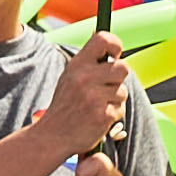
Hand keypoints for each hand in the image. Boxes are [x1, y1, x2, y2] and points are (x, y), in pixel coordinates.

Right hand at [50, 32, 135, 148]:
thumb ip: (89, 62)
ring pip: (123, 91)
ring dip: (115, 99)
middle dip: (119, 79)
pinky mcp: (102, 116)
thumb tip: (108, 43)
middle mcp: (85, 78)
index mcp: (77, 65)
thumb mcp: (70, 77)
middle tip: (107, 87)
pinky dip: (113, 114)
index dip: (115, 44)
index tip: (115, 55)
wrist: (53, 135)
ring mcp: (94, 97)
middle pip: (123, 68)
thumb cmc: (66, 104)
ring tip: (98, 105)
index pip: (102, 39)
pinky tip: (98, 117)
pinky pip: (120, 109)